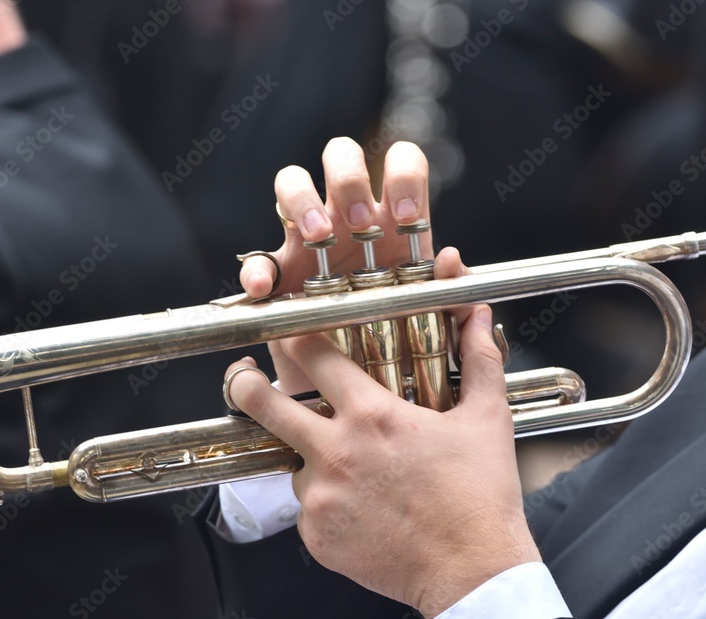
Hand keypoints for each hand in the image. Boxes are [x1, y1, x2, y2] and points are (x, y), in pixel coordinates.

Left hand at [224, 306, 540, 618]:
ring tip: (359, 475)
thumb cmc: (481, 496)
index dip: (295, 338)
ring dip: (313, 461)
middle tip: (242, 378)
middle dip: (244, 385)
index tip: (287, 334)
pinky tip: (364, 510)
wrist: (473, 573)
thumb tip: (479, 314)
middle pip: (264, 404)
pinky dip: (328, 505)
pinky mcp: (315, 535)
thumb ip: (478, 359)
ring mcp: (321, 496)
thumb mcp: (487, 419)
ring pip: (294, 464)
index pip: (312, 356)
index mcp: (372, 415)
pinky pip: (308, 509)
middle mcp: (335, 452)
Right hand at [246, 137, 467, 393]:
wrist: (356, 376)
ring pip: (291, 181)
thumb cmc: (399, 330)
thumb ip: (449, 289)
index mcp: (391, 215)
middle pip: (340, 155)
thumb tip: (449, 258)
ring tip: (318, 237)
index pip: (400, 162)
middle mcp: (346, 215)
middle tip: (360, 223)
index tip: (406, 218)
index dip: (403, 176)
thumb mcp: (432, 313)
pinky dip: (255, 270)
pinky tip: (265, 289)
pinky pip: (256, 260)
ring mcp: (306, 238)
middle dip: (349, 180)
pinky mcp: (275, 273)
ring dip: (303, 200)